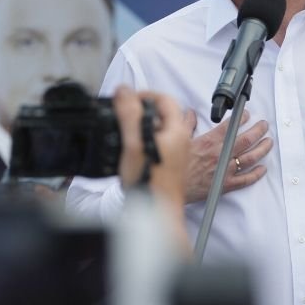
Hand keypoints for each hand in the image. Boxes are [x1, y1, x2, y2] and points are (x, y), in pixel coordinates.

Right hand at [113, 87, 192, 252]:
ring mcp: (178, 154)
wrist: (157, 214)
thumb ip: (130, 114)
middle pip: (165, 114)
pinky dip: (148, 140)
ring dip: (147, 125)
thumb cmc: (148, 183)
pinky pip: (162, 145)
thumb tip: (123, 90)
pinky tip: (134, 150)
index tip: (126, 100)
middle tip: (124, 113)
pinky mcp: (171, 166)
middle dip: (144, 109)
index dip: (144, 95)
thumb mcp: (134, 144)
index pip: (164, 99)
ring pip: (163, 130)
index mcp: (176, 131)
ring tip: (126, 130)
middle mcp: (180, 141)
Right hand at [183, 109, 271, 202]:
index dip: (242, 118)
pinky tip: (263, 168)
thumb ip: (187, 125)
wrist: (169, 188)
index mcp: (209, 142)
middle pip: (246, 140)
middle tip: (264, 125)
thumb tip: (190, 114)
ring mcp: (225, 170)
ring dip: (262, 149)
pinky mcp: (226, 184)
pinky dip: (257, 174)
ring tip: (269, 142)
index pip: (230, 126)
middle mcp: (220, 154)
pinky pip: (246, 179)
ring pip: (251, 158)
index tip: (247, 115)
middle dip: (259, 130)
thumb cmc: (174, 166)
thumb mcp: (179, 140)